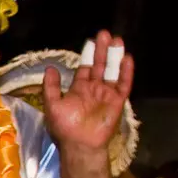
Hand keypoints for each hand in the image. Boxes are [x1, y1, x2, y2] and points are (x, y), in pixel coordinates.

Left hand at [43, 29, 133, 156]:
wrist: (80, 144)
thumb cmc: (64, 127)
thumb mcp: (52, 105)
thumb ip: (51, 87)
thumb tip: (50, 68)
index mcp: (79, 88)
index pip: (85, 67)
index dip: (88, 55)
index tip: (91, 40)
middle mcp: (94, 88)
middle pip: (99, 65)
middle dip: (102, 50)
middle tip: (105, 34)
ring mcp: (106, 94)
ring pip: (112, 71)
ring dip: (115, 56)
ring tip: (117, 40)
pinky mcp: (118, 100)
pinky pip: (123, 84)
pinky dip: (126, 72)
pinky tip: (127, 58)